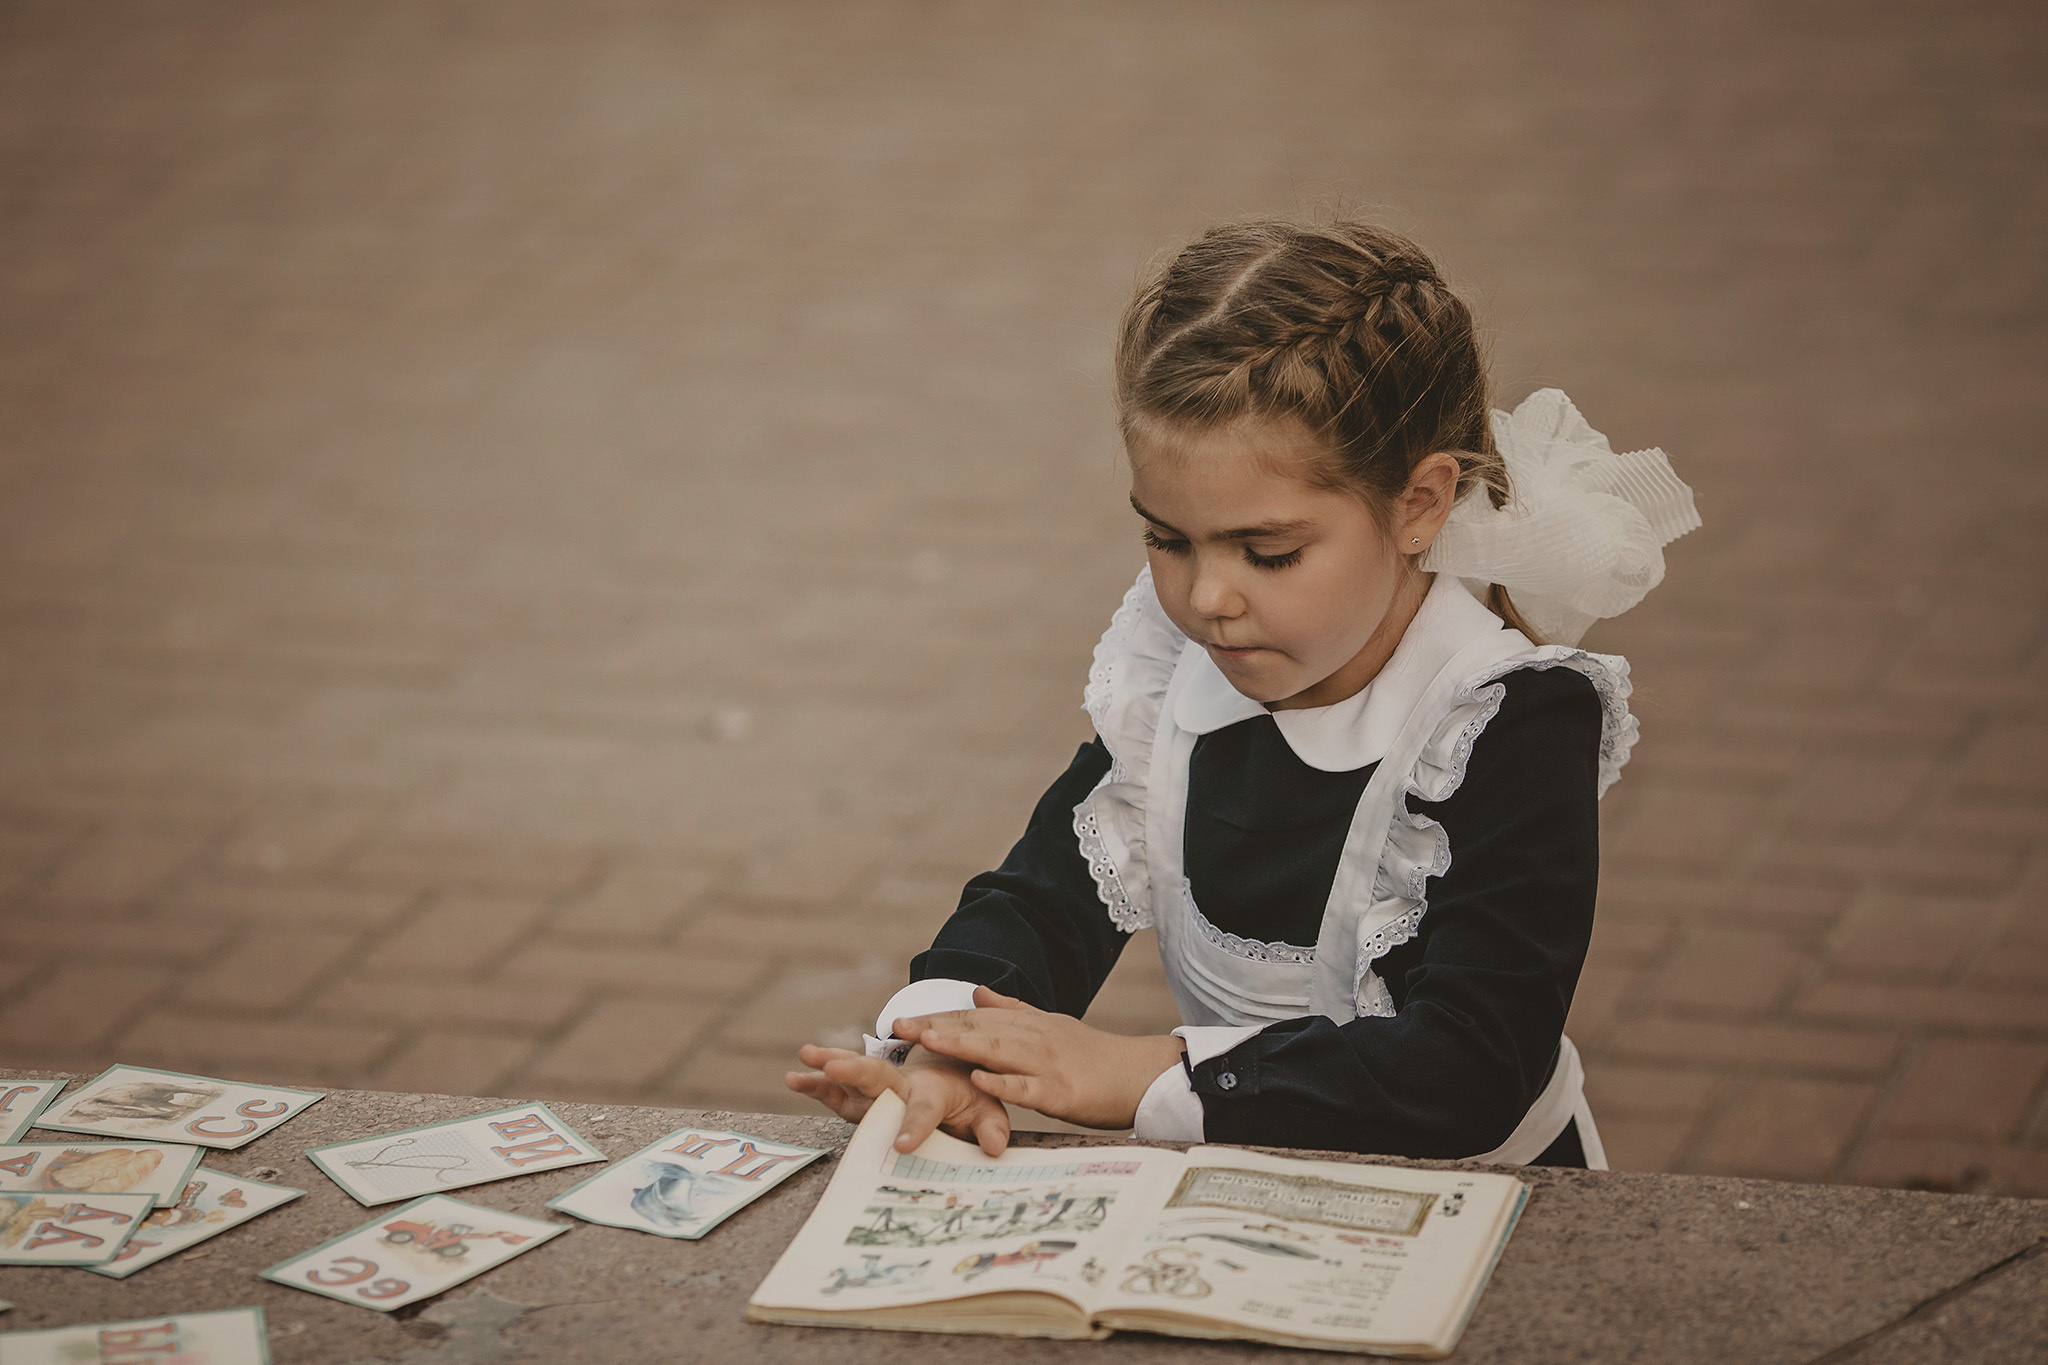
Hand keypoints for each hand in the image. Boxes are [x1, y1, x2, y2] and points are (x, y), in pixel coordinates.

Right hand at [784, 1043, 1011, 1155]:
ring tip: (806, 1055)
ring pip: (853, 1077)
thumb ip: (990, 1126)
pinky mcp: (863, 1096)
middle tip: (834, 1065)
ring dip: (830, 1065)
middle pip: (879, 1078)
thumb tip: (994, 1148)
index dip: (915, 1127)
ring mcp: (879, 1090)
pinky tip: (793, 1078)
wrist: (952, 1072)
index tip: (903, 1146)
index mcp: (934, 1091)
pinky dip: (816, 1085)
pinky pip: (838, 1091)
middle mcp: (901, 1085)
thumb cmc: (969, 1095)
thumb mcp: (986, 1109)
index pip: (925, 1110)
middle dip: (857, 1072)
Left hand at [891, 986, 1185, 1131]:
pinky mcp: (1061, 1091)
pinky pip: (1028, 1087)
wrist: (1139, 1073)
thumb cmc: (1093, 1055)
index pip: (975, 1020)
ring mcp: (1047, 1064)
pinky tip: (979, 1080)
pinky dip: (1003, 1083)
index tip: (901, 1020)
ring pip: (998, 1051)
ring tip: (927, 1039)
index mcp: (1027, 1025)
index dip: (938, 1018)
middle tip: (898, 1025)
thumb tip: (976, 993)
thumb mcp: (1050, 1026)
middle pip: (979, 1031)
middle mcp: (1033, 1038)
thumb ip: (1011, 1010)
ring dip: (961, 1045)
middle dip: (937, 1027)